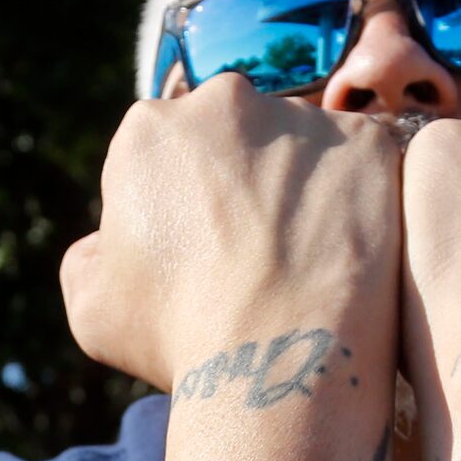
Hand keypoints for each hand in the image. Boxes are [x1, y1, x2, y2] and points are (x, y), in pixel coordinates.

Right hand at [60, 73, 401, 392]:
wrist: (277, 360)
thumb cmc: (177, 336)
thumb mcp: (91, 307)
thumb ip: (90, 256)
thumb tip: (107, 243)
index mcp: (149, 129)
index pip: (162, 152)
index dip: (174, 202)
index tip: (192, 248)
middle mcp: (226, 100)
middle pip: (232, 134)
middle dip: (238, 178)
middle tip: (252, 251)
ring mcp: (304, 117)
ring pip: (300, 145)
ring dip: (299, 186)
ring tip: (303, 260)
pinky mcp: (370, 144)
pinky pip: (363, 165)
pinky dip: (358, 199)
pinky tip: (343, 254)